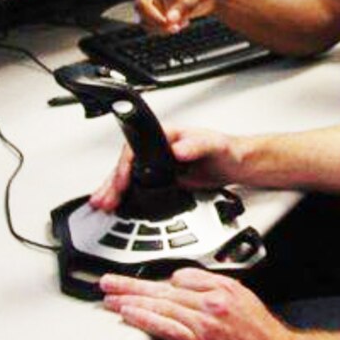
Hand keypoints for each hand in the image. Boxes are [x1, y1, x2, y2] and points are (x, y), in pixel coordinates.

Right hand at [89, 127, 242, 211]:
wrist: (237, 165)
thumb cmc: (227, 150)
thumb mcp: (215, 145)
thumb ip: (197, 146)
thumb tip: (178, 149)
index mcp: (168, 135)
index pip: (138, 148)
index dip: (126, 165)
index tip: (122, 181)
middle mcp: (160, 149)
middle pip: (128, 164)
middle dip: (114, 182)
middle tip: (106, 198)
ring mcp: (159, 165)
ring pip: (129, 176)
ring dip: (114, 190)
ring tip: (102, 204)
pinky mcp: (163, 180)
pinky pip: (138, 187)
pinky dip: (126, 196)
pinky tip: (116, 205)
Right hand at [93, 0, 222, 33]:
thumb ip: (184, 6)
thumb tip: (171, 19)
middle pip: (140, 4)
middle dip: (153, 18)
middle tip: (170, 26)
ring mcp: (155, 2)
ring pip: (144, 18)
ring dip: (158, 27)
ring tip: (179, 26)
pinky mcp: (159, 13)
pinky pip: (152, 25)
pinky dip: (163, 30)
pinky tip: (178, 25)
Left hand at [101, 268, 297, 339]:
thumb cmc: (261, 333)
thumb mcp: (244, 298)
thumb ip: (217, 288)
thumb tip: (189, 286)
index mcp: (224, 287)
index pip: (182, 275)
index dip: (160, 281)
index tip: (145, 283)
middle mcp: (212, 301)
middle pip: (164, 288)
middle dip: (133, 284)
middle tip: (110, 281)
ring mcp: (204, 322)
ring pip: (160, 306)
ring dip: (131, 301)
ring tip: (110, 298)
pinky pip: (166, 327)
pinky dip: (145, 319)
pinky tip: (129, 315)